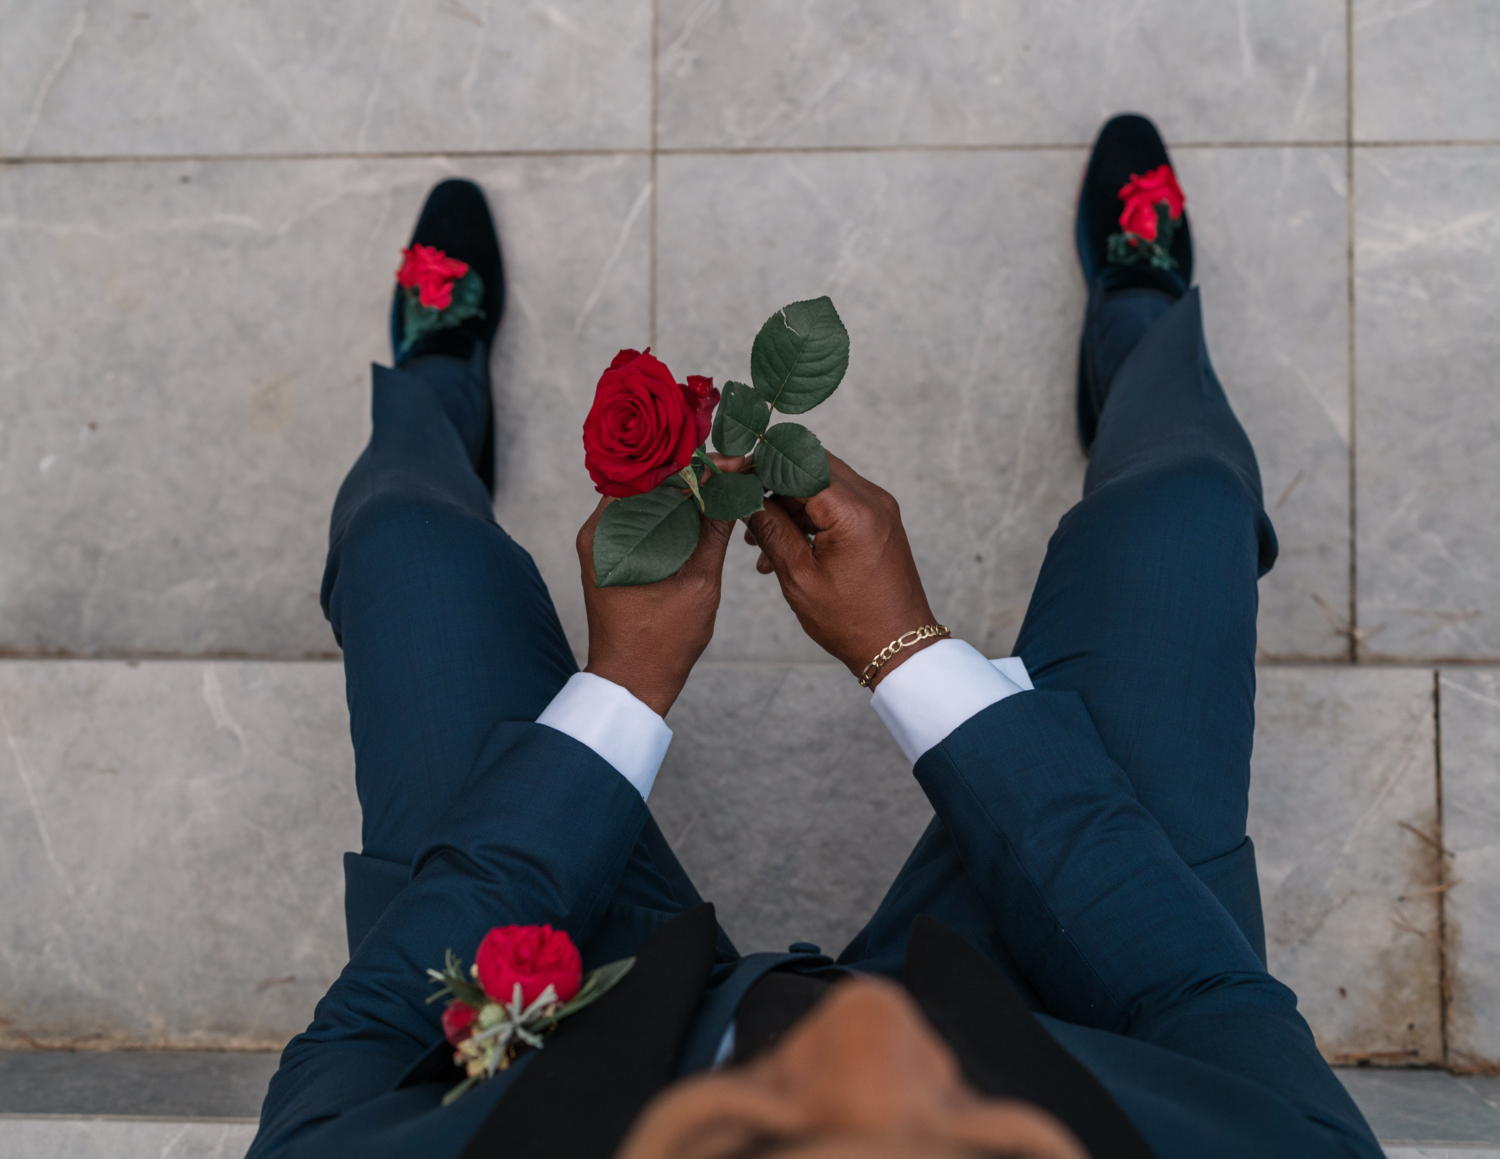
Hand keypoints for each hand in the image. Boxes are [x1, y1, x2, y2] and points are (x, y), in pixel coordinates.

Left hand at [576, 461, 742, 716]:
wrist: (630, 683)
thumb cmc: (660, 643)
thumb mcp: (698, 582)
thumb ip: (714, 531)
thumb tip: (735, 489)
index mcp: (610, 533)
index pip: (653, 476)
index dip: (695, 464)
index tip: (731, 463)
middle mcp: (599, 530)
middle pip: (648, 482)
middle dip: (692, 472)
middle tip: (733, 469)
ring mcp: (602, 542)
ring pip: (648, 498)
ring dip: (684, 490)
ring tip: (724, 483)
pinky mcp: (612, 554)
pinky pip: (644, 518)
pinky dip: (673, 511)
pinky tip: (703, 509)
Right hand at [745, 453, 936, 688]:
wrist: (898, 646)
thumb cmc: (851, 620)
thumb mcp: (799, 577)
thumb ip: (770, 530)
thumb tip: (745, 499)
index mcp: (853, 512)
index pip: (798, 465)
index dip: (761, 467)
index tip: (734, 479)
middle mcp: (872, 499)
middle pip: (812, 466)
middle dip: (774, 483)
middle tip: (745, 508)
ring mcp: (879, 508)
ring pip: (823, 482)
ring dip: (790, 502)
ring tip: (761, 540)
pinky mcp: (879, 519)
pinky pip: (838, 501)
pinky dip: (810, 514)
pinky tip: (787, 545)